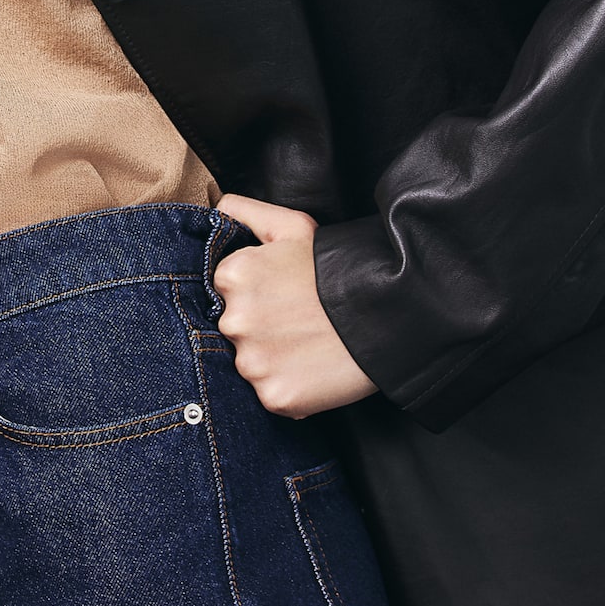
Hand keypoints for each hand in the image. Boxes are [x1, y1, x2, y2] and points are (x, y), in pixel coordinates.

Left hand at [211, 193, 377, 418]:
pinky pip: (273, 395)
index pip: (224, 294)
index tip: (283, 296)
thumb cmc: (339, 265)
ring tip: (310, 345)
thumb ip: (244, 212)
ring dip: (274, 361)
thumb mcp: (293, 226)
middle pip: (236, 331)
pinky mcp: (275, 396)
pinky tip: (315, 369)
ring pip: (252, 365)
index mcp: (231, 277)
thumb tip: (215, 208)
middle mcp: (233, 321)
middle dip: (261, 328)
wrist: (390, 312)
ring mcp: (253, 363)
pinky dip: (291, 387)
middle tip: (300, 322)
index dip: (255, 295)